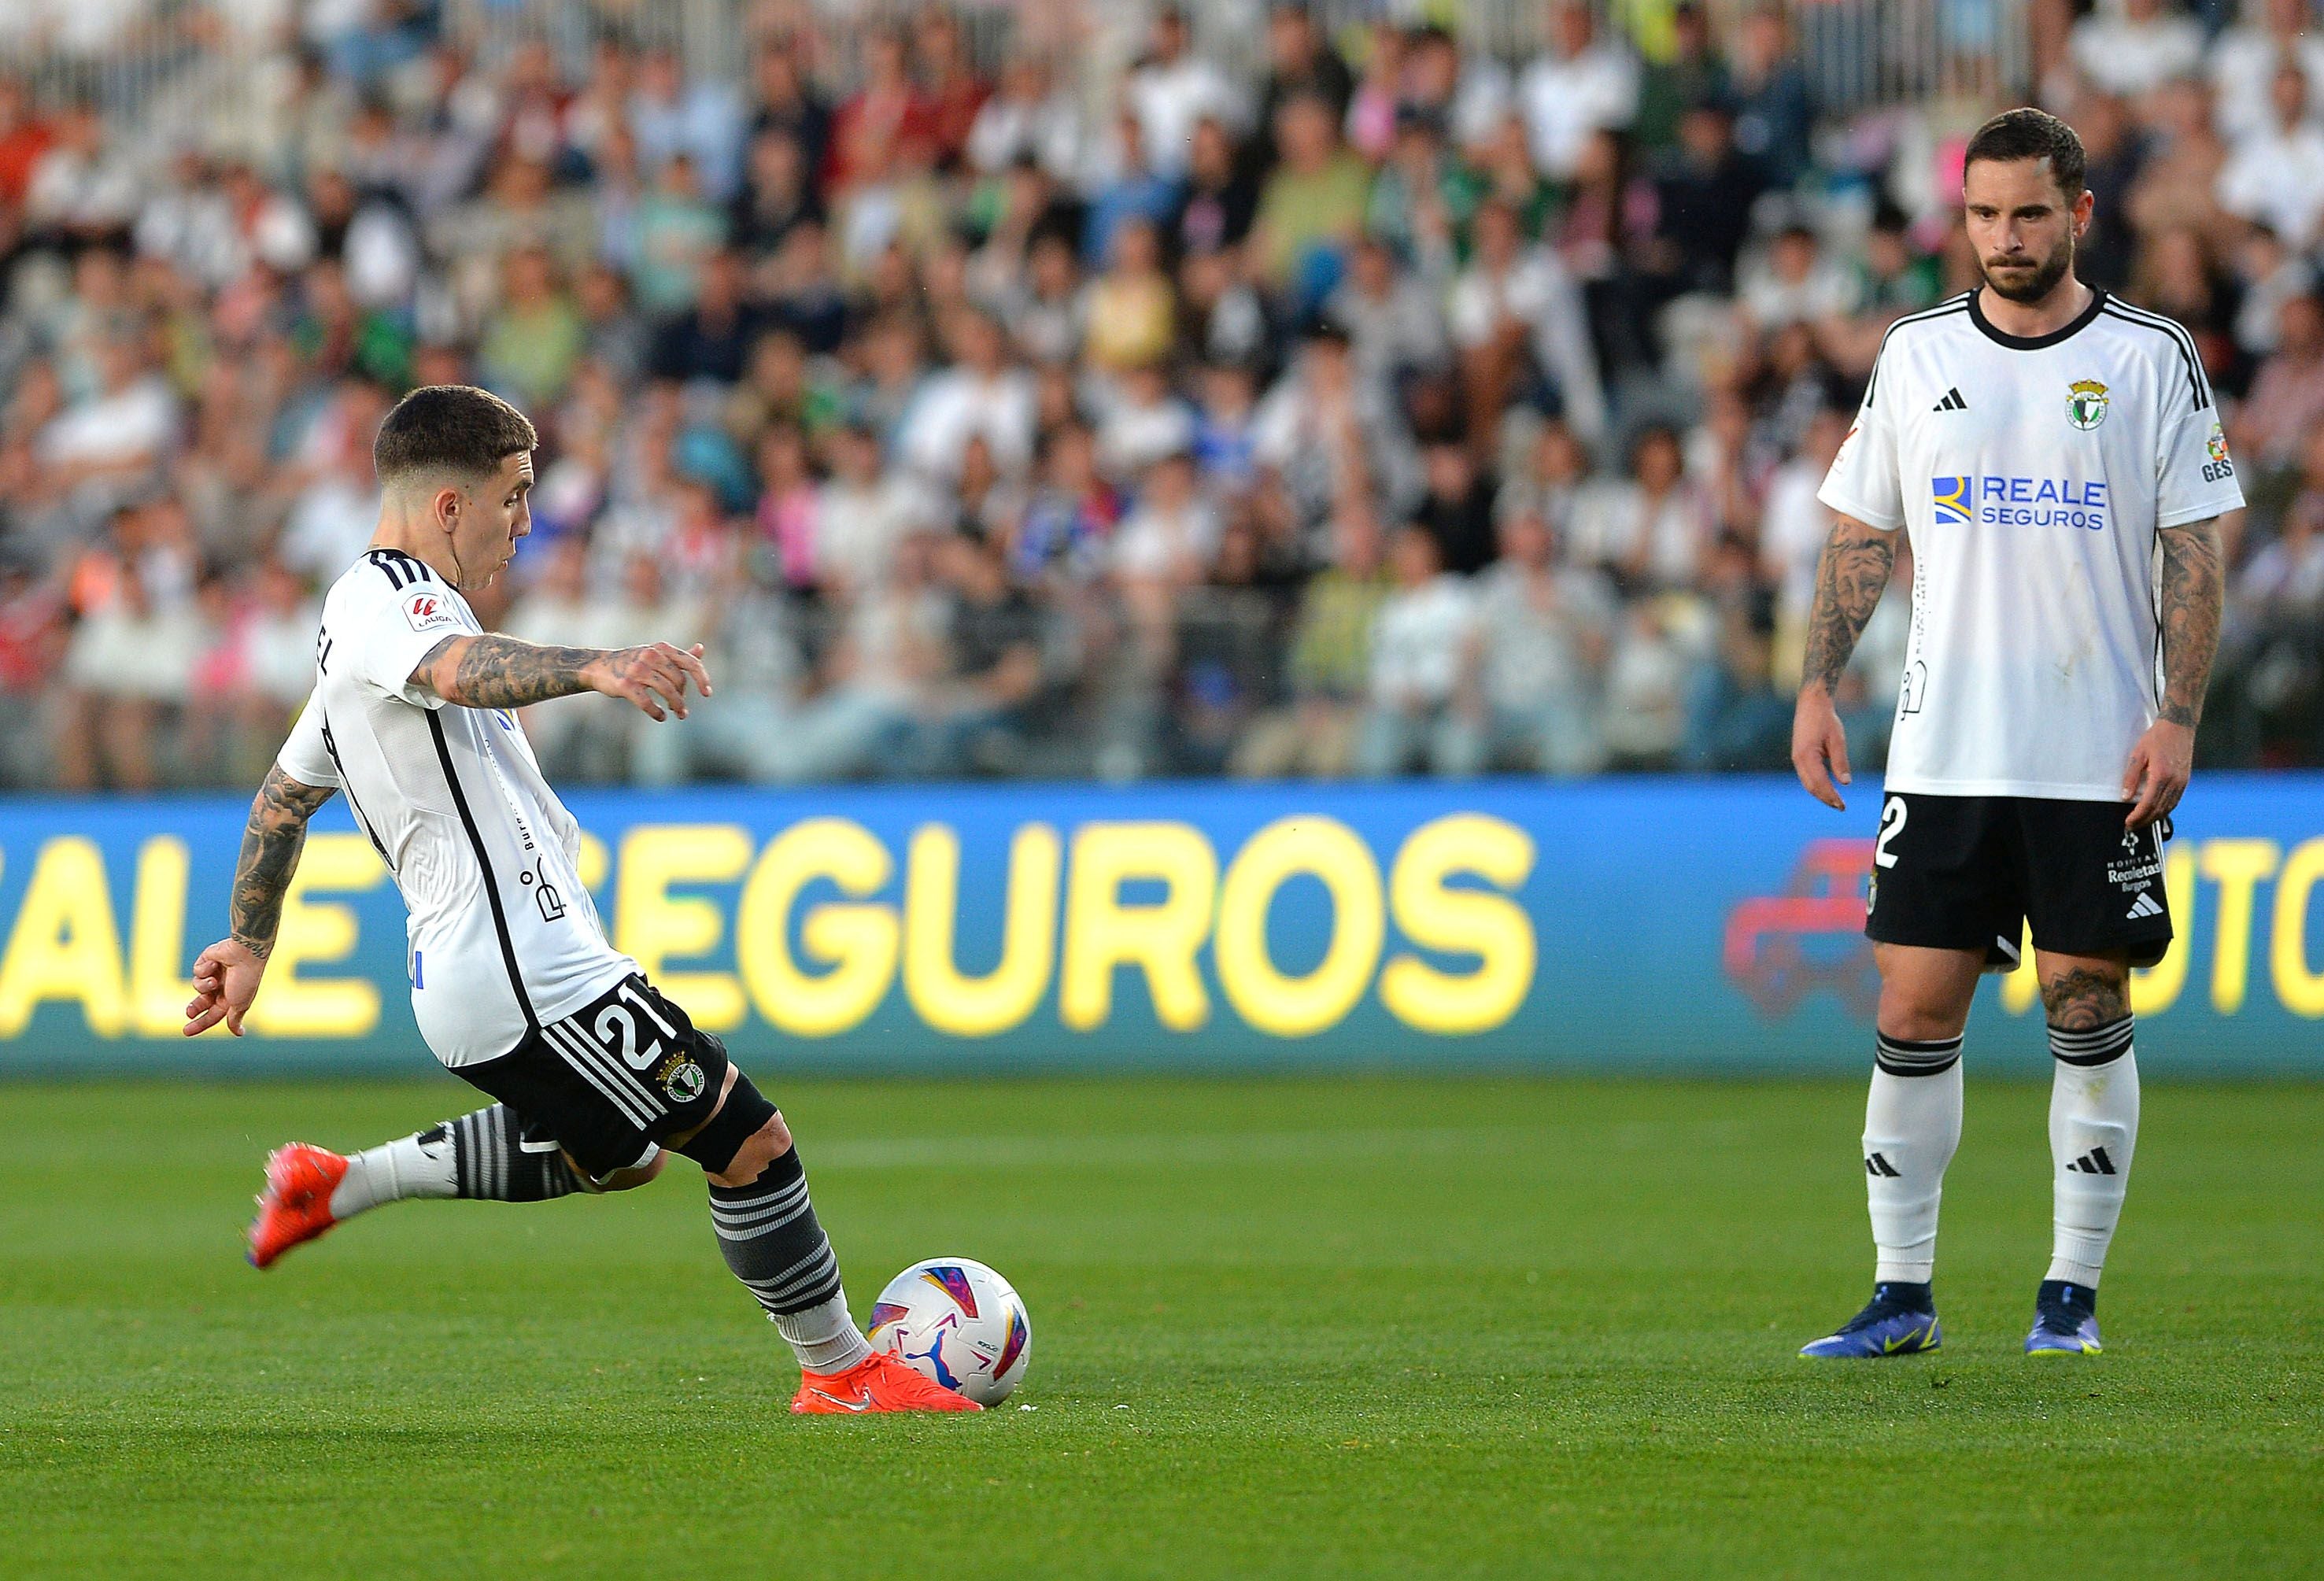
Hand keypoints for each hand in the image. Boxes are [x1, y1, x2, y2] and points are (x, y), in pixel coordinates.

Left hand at [184, 937, 265, 1036]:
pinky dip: (204, 969)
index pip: (212, 1015)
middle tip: (189, 1014)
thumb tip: (239, 1033)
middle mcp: (223, 987)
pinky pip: (197, 971)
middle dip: (195, 1007)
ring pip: (197, 986)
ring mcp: (214, 974)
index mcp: (231, 999)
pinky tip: (215, 963)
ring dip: (204, 985)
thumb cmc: (245, 980)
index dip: (200, 1024)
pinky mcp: (207, 961)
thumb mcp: (240, 1004)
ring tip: (213, 980)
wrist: (246, 953)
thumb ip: (234, 1019)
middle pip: (202, 1002)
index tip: (185, 1031)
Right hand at [584, 642, 712, 720]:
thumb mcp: (655, 654)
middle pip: (679, 680)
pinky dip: (657, 712)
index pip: (690, 663)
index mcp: (661, 648)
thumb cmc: (633, 661)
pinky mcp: (625, 685)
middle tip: (681, 709)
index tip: (707, 694)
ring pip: (667, 691)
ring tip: (678, 714)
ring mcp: (637, 670)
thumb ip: (678, 655)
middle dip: (683, 697)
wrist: (599, 667)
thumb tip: (701, 648)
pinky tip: (660, 716)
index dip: (702, 678)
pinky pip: (647, 703)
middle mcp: (650, 655)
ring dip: (676, 706)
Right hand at [1791, 684, 1851, 809]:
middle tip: (1841, 807)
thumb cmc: (1825, 718)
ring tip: (1835, 801)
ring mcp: (1797, 758)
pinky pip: (1807, 775)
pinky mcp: (1799, 755)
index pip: (1819, 783)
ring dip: (1821, 793)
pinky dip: (1816, 785)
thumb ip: (1840, 762)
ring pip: (1808, 783)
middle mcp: (1798, 759)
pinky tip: (1826, 787)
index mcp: (1806, 756)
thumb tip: (1845, 783)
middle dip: (1826, 799)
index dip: (1831, 796)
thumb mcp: (1837, 739)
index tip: (1843, 806)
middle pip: (1811, 787)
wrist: (1811, 703)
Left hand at [2122, 718, 2193, 826]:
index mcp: (2161, 776)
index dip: (2137, 816)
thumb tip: (2125, 797)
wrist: (2179, 727)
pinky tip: (2156, 812)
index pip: (2148, 804)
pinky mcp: (2185, 781)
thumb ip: (2131, 776)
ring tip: (2141, 822)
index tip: (2128, 823)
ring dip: (2155, 818)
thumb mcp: (2138, 754)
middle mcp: (2174, 782)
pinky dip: (2165, 810)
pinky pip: (2175, 801)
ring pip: (2168, 808)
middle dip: (2144, 821)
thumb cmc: (2156, 738)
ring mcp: (2182, 782)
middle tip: (2132, 826)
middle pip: (2159, 810)